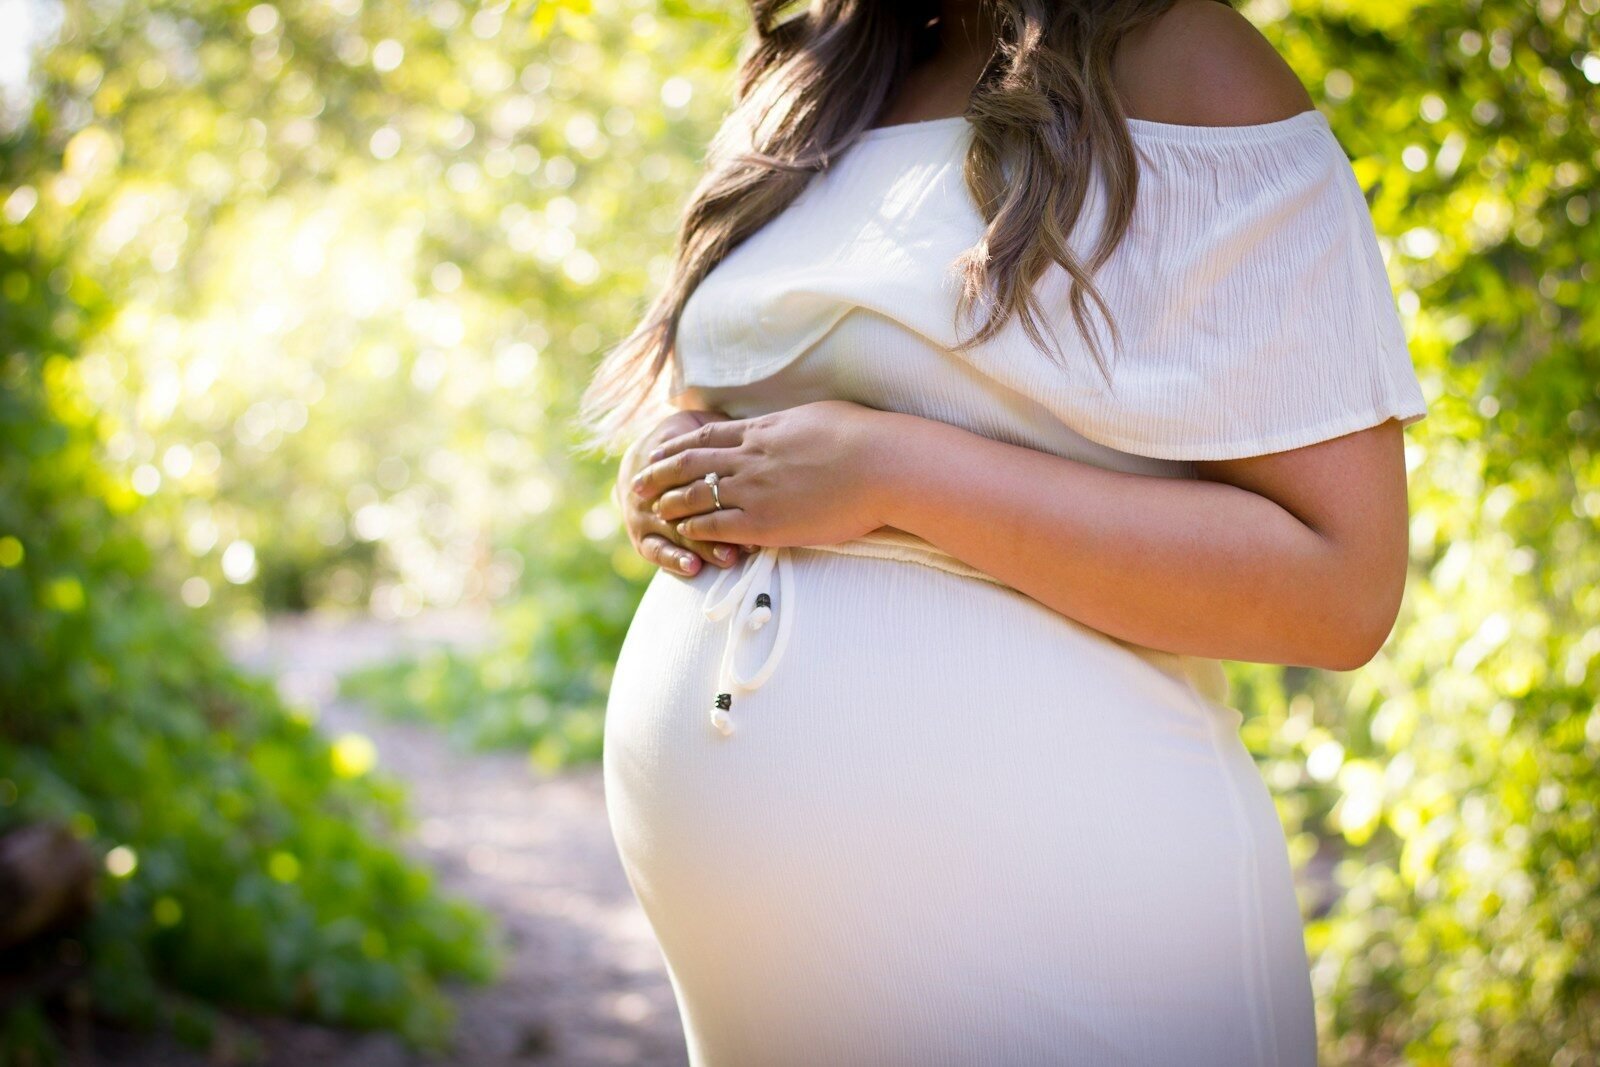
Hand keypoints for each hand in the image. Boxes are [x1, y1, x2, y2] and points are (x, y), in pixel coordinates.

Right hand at [615, 408, 744, 575]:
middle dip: (718, 520)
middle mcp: (653, 488)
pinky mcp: (642, 538)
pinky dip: (674, 559)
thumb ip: (714, 427)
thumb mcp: (694, 423)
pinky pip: (656, 551)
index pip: (693, 471)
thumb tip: (745, 424)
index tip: (753, 497)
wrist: (637, 462)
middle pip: (687, 505)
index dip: (721, 483)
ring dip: (703, 545)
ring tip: (727, 557)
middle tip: (750, 535)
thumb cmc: (682, 442)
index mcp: (670, 459)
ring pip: (676, 531)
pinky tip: (694, 567)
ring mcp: (643, 514)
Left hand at [628, 400, 895, 548]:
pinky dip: (696, 528)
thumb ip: (793, 426)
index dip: (677, 446)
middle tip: (638, 484)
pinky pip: (717, 526)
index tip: (659, 451)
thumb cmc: (864, 438)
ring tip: (654, 511)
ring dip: (671, 503)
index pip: (706, 437)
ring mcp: (754, 490)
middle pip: (689, 463)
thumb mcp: (819, 416)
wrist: (882, 465)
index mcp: (762, 429)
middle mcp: (750, 457)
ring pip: (696, 495)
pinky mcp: (765, 522)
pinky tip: (684, 533)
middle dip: (659, 474)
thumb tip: (790, 425)